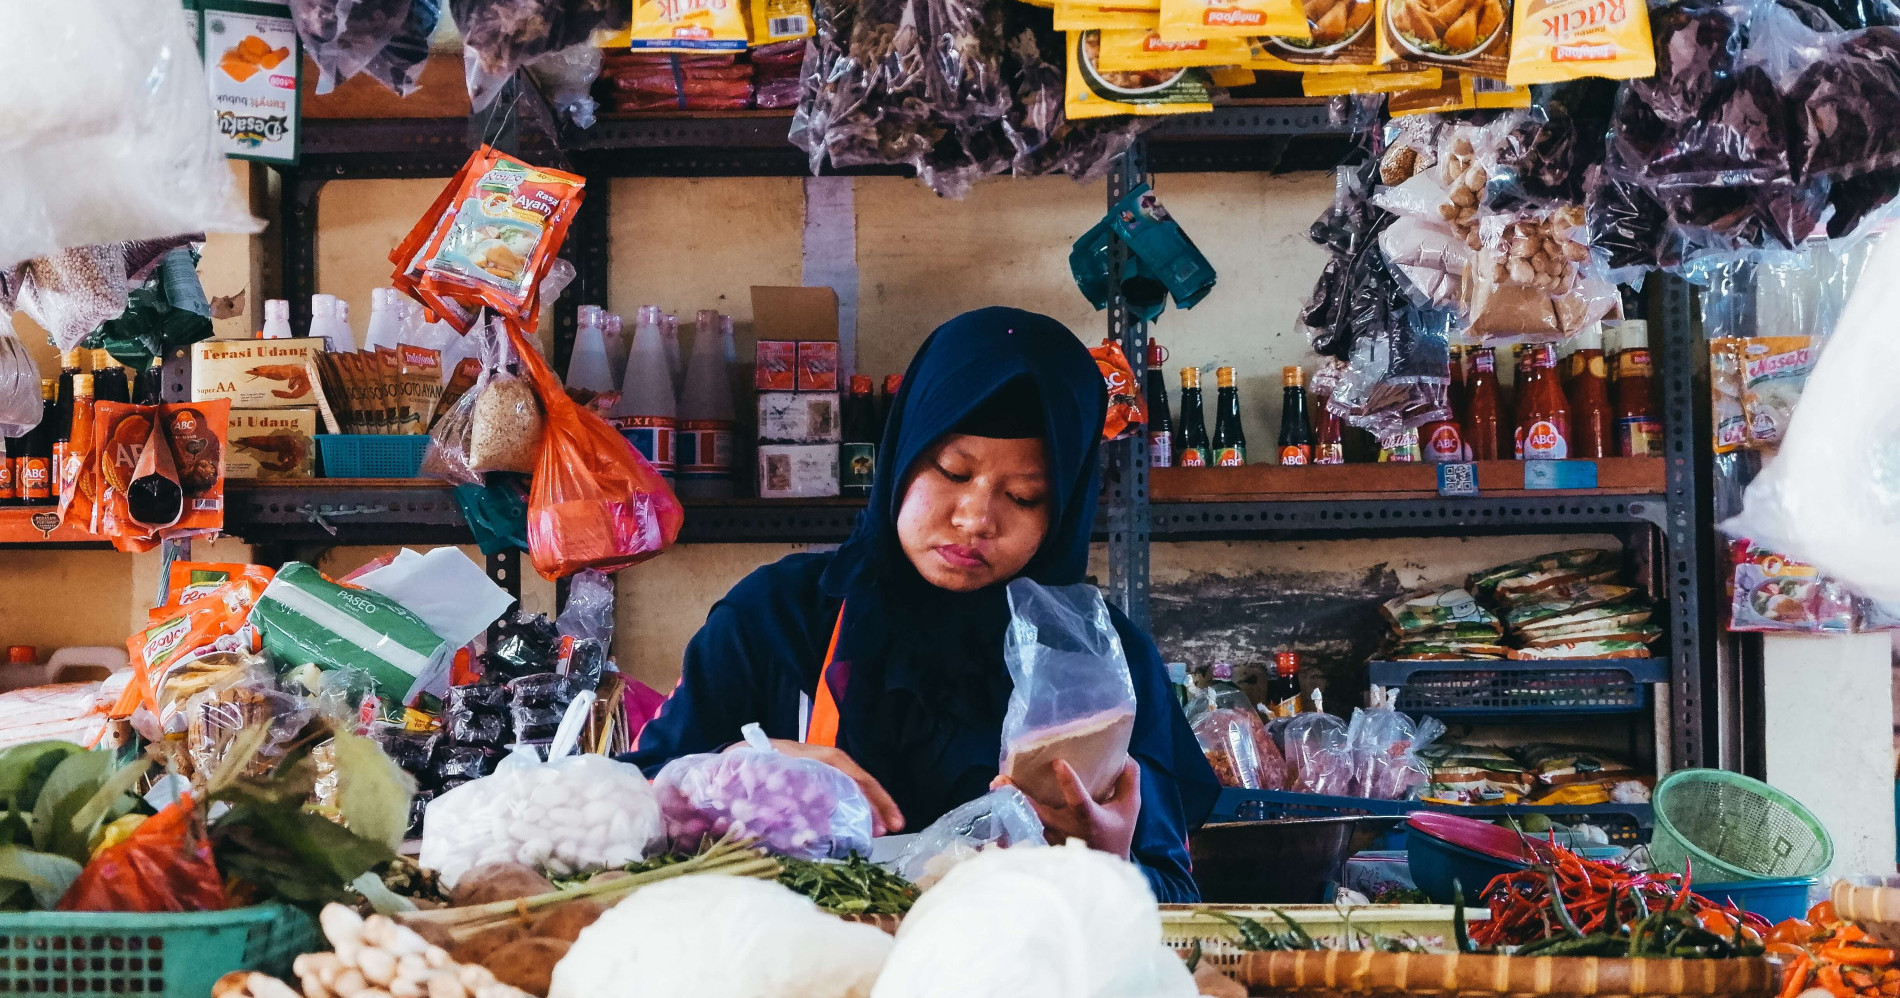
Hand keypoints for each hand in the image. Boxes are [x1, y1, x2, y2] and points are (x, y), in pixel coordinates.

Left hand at [729, 738, 906, 834]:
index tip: (883, 819)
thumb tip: (783, 814)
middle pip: (858, 779)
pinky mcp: (815, 781)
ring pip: (853, 785)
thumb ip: (772, 786)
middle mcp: (821, 760)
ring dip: (870, 806)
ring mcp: (820, 770)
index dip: (868, 796)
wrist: (734, 756)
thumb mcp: (758, 770)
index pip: (848, 773)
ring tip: (882, 831)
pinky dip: (854, 807)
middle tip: (895, 827)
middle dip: (879, 802)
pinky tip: (861, 826)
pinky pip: (841, 791)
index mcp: (811, 756)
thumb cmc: (746, 763)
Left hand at [993, 758, 1140, 858]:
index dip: (1069, 782)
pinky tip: (997, 807)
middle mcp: (1067, 830)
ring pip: (1027, 822)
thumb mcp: (1129, 807)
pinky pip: (1024, 832)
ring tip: (995, 786)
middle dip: (1019, 796)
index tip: (1058, 763)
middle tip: (1000, 779)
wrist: (1107, 869)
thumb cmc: (1117, 833)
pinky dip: (1009, 822)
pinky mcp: (1043, 846)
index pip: (1078, 800)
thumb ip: (1128, 780)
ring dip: (1009, 806)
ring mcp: (1052, 840)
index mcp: (1089, 819)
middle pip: (1040, 813)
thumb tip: (1124, 754)